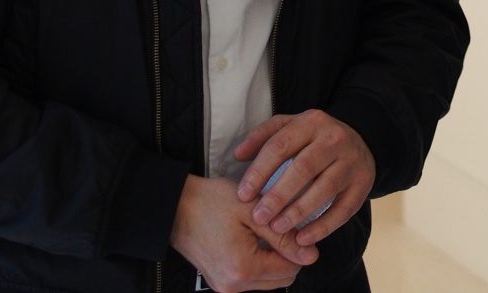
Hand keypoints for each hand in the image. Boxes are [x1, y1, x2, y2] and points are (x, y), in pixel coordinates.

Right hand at [170, 175, 311, 291]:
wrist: (175, 206)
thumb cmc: (210, 203)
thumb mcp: (253, 212)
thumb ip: (284, 237)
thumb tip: (311, 256)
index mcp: (243, 269)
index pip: (291, 269)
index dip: (299, 246)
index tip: (293, 226)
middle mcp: (233, 285)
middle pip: (281, 279)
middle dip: (288, 255)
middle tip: (281, 228)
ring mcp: (224, 286)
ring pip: (268, 281)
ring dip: (274, 259)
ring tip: (266, 232)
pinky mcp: (219, 281)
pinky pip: (251, 278)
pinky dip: (260, 262)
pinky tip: (254, 240)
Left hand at [234, 108, 376, 246]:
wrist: (361, 140)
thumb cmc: (314, 138)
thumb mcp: (290, 126)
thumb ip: (263, 137)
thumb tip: (238, 155)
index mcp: (311, 122)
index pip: (280, 145)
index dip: (259, 171)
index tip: (243, 195)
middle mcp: (334, 139)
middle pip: (304, 168)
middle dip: (278, 195)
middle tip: (259, 217)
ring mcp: (351, 161)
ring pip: (325, 188)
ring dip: (298, 212)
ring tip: (277, 228)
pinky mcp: (363, 183)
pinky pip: (344, 209)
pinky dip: (323, 226)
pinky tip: (303, 238)